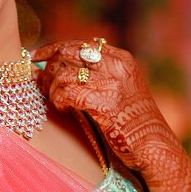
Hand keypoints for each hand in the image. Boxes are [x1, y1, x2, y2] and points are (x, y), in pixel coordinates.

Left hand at [31, 39, 190, 191]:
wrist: (155, 146)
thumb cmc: (131, 119)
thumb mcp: (121, 86)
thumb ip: (98, 72)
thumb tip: (58, 61)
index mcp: (121, 59)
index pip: (78, 45)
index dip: (52, 48)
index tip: (35, 56)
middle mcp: (117, 67)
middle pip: (67, 55)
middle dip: (49, 68)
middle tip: (42, 83)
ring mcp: (113, 85)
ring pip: (64, 76)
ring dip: (52, 89)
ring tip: (56, 101)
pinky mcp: (107, 105)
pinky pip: (69, 95)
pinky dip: (59, 101)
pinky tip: (63, 109)